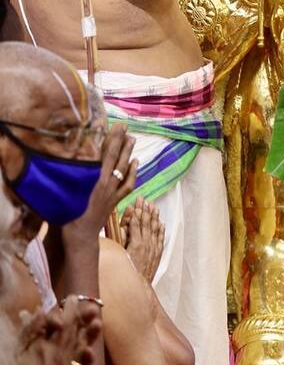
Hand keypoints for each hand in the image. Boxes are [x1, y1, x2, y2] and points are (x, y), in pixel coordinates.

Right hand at [64, 124, 137, 242]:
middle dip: (121, 140)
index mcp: (95, 180)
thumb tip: (67, 160)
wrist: (80, 239)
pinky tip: (136, 162)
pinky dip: (134, 172)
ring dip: (129, 153)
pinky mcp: (116, 201)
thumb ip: (68, 178)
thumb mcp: (65, 194)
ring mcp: (113, 193)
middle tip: (125, 126)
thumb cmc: (68, 217)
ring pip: (125, 169)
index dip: (111, 138)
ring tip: (132, 139)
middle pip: (117, 158)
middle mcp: (106, 184)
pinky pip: (128, 184)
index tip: (114, 125)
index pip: (106, 154)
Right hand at [121, 196, 164, 283]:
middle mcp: (147, 243)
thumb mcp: (120, 254)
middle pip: (146, 222)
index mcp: (136, 243)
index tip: (135, 203)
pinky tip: (160, 223)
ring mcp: (154, 248)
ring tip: (153, 207)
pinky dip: (160, 229)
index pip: (136, 223)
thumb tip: (124, 225)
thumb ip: (121, 239)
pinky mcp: (158, 253)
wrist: (138, 287)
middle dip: (144, 210)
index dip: (135, 212)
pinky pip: (161, 237)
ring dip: (154, 216)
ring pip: (155, 228)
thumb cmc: (126, 272)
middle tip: (143, 200)